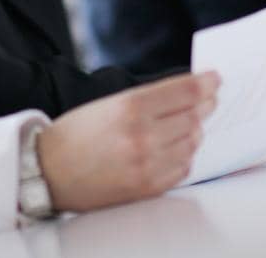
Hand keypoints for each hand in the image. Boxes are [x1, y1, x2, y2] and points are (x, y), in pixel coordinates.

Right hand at [39, 71, 219, 211]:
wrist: (49, 172)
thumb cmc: (76, 134)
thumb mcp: (109, 103)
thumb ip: (149, 98)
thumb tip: (189, 93)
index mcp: (129, 107)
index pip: (185, 92)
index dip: (206, 83)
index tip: (215, 79)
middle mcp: (142, 136)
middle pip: (193, 117)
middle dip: (205, 106)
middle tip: (209, 100)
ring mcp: (147, 165)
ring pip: (192, 143)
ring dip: (195, 131)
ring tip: (188, 124)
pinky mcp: (149, 187)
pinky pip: (184, 168)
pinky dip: (185, 155)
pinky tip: (175, 147)